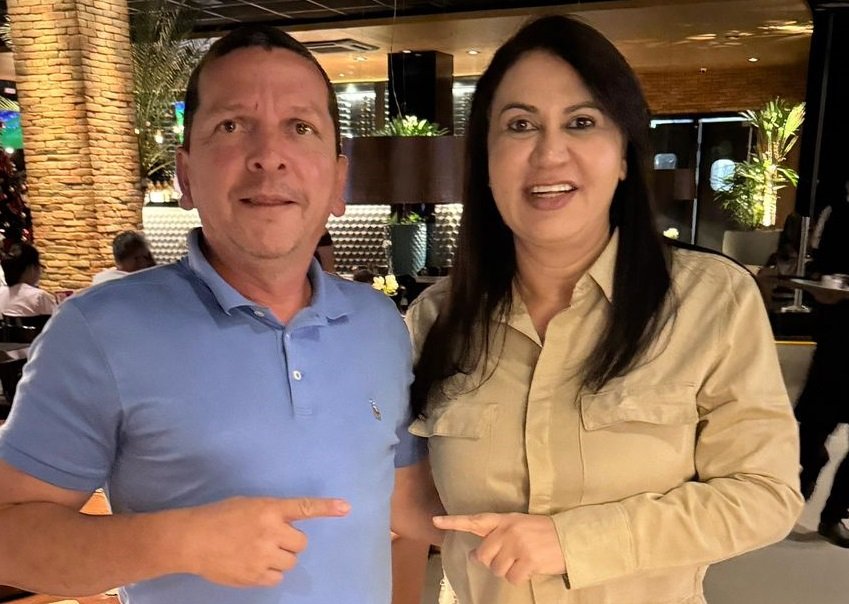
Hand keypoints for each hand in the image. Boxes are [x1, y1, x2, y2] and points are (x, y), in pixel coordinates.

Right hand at [176, 496, 349, 586]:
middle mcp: (270, 531)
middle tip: (272, 539)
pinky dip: (270, 573)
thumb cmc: (220, 516)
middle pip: (301, 543)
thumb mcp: (249, 505)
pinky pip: (277, 578)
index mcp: (269, 509)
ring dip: (281, 558)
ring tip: (260, 552)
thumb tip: (289, 525)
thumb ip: (272, 513)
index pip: (303, 507)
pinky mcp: (255, 576)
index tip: (346, 508)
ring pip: (291, 562)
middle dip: (290, 542)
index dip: (326, 508)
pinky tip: (254, 565)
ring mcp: (263, 555)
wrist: (191, 539)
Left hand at [433, 512, 564, 584]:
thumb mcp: (519, 527)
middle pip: (483, 555)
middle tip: (508, 558)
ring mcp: (517, 545)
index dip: (454, 521)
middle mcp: (508, 530)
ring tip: (523, 560)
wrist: (570, 537)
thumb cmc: (542, 533)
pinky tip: (530, 567)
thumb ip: (496, 537)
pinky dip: (520, 577)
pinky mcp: (528, 559)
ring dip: (508, 571)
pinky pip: (511, 578)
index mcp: (505, 519)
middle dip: (492, 562)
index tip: (435, 520)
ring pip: (496, 569)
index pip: (475, 520)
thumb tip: (474, 556)